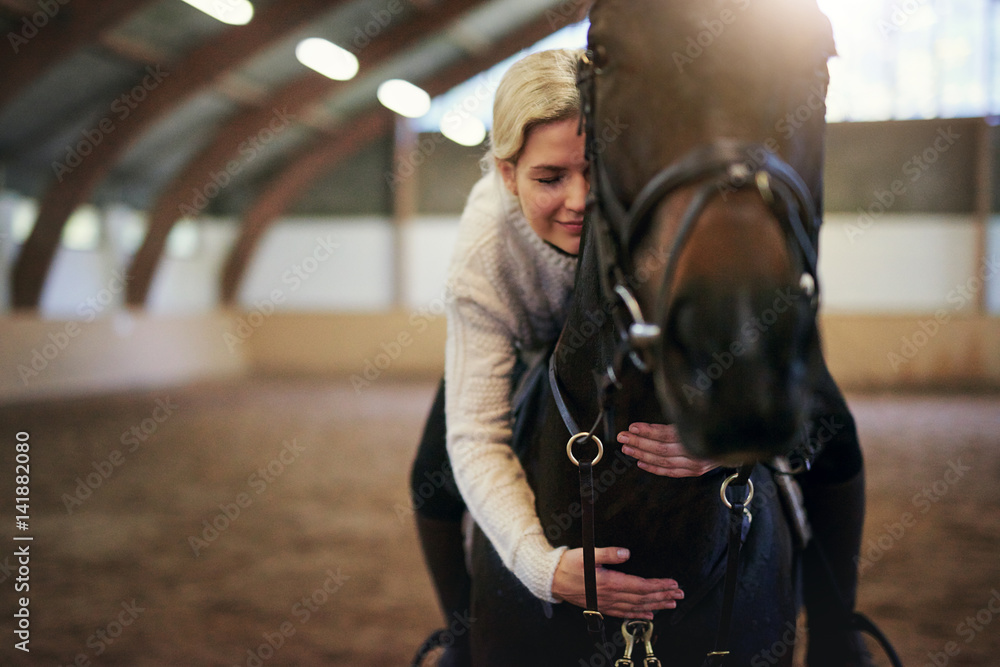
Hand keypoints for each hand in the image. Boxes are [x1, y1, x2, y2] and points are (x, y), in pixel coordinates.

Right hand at [551, 547, 683, 619]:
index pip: (641, 586)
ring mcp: (606, 603)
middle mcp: (610, 595)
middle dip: (663, 596)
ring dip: (655, 605)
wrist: (551, 579)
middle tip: (679, 595)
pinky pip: (624, 613)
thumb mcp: (588, 553)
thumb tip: (626, 553)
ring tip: (670, 604)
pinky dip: (638, 614)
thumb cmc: (569, 564)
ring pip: (636, 607)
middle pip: (642, 598)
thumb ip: (608, 553)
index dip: (658, 585)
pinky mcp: (601, 606)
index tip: (673, 584)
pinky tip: (648, 615)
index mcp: (610, 582)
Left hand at [617, 422, 718, 476]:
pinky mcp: (695, 471)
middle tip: (623, 436)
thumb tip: (655, 420)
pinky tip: (640, 462)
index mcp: (699, 434)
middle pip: (661, 449)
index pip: (667, 434)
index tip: (632, 427)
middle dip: (639, 442)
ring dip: (642, 454)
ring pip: (663, 461)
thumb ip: (682, 418)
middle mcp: (698, 451)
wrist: (743, 439)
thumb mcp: (704, 413)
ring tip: (627, 447)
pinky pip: (671, 472)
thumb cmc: (720, 422)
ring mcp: (697, 464)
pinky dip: (654, 468)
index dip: (648, 431)